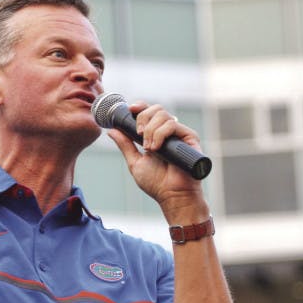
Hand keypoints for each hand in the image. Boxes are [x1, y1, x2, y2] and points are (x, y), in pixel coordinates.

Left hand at [107, 101, 206, 215]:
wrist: (172, 196)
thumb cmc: (156, 183)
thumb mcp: (135, 161)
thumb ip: (125, 145)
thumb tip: (112, 130)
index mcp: (156, 135)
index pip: (150, 112)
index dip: (140, 107)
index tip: (130, 109)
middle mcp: (169, 132)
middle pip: (156, 109)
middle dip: (143, 118)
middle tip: (138, 135)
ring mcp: (179, 134)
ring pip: (163, 115)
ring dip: (150, 130)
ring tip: (148, 148)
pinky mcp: (190, 138)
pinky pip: (173, 125)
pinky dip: (160, 134)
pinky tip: (156, 148)